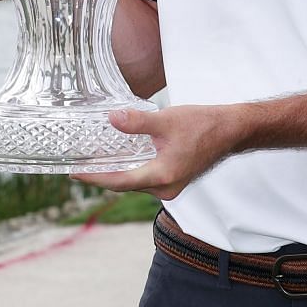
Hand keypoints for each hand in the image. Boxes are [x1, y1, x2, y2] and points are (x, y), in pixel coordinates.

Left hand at [73, 104, 250, 200]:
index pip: (119, 181)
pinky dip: (130, 169)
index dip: (94, 177)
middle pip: (124, 185)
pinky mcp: (174, 179)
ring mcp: (171, 186)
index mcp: (162, 176)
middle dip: (101, 176)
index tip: (74, 173)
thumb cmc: (204, 125)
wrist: (231, 130)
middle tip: (77, 166)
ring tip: (94, 161)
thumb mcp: (167, 120)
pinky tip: (120, 157)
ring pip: (135, 182)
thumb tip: (112, 119)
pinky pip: (145, 178)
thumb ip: (137, 122)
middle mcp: (165, 187)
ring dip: (116, 173)